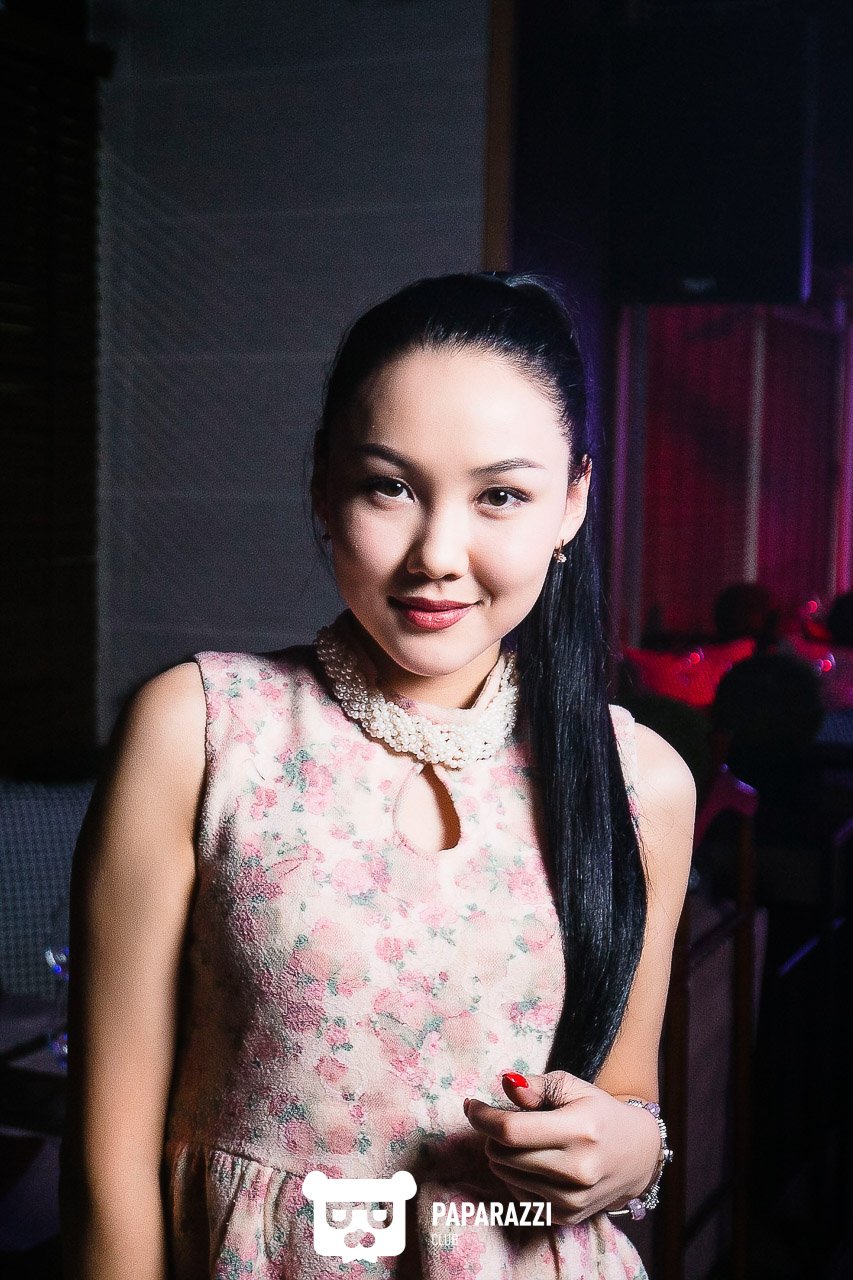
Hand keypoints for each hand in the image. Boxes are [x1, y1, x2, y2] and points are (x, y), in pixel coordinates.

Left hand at [462, 1071, 660, 1225]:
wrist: (637, 1155)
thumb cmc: (598, 1113)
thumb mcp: (572, 1087)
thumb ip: (537, 1086)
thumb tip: (505, 1083)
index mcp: (580, 1130)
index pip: (512, 1130)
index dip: (482, 1117)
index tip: (471, 1106)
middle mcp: (577, 1169)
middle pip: (503, 1154)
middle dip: (492, 1134)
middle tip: (504, 1120)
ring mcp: (572, 1198)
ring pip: (506, 1175)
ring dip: (503, 1154)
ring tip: (524, 1140)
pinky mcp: (566, 1216)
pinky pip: (517, 1195)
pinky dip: (516, 1175)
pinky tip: (535, 1162)